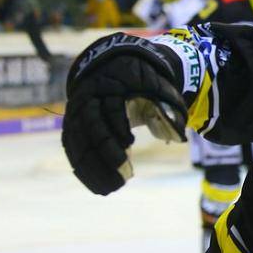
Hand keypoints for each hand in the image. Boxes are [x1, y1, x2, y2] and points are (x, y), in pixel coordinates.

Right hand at [61, 55, 186, 194]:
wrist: (114, 64)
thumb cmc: (142, 80)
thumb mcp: (158, 85)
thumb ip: (167, 107)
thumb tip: (180, 136)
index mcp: (113, 84)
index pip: (111, 108)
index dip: (118, 127)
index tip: (129, 146)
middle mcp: (90, 97)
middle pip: (91, 127)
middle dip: (105, 154)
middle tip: (122, 178)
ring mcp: (77, 111)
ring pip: (78, 141)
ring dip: (92, 167)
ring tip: (110, 188)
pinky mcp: (72, 124)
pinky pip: (72, 148)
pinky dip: (83, 168)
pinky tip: (97, 186)